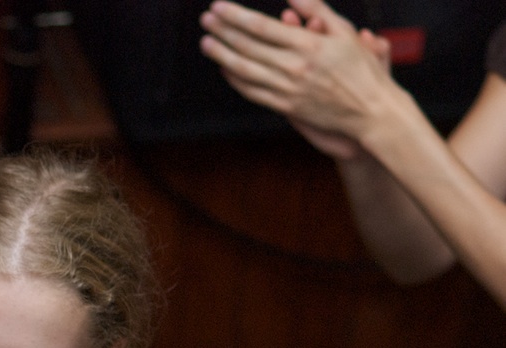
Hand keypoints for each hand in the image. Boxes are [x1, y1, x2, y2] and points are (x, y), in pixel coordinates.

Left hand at [199, 0, 394, 152]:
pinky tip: (225, 68)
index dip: (236, 16)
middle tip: (205, 19)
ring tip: (206, 42)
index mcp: (309, 45)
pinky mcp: (286, 107)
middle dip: (223, 31)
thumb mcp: (344, 32)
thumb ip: (316, 10)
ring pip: (245, 71)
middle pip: (248, 47)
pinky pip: (253, 92)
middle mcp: (295, 67)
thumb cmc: (360, 68)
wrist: (370, 110)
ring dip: (222, 55)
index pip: (262, 27)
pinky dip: (236, 80)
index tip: (218, 7)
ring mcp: (288, 89)